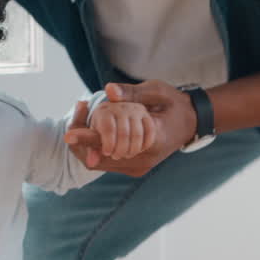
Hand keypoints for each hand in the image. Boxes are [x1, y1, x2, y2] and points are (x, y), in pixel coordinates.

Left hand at [65, 81, 195, 176]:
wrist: (191, 123)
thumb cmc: (174, 103)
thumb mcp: (157, 91)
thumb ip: (132, 93)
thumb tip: (108, 90)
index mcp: (152, 140)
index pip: (113, 143)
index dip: (89, 139)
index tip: (69, 135)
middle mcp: (144, 160)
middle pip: (100, 159)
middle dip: (82, 143)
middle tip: (73, 121)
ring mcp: (139, 167)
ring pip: (101, 163)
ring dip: (88, 147)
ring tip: (80, 121)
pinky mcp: (135, 168)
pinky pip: (108, 162)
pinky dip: (98, 149)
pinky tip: (93, 132)